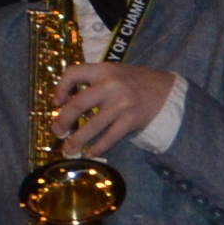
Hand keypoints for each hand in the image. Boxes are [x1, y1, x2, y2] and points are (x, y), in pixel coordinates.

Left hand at [53, 60, 173, 157]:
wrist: (167, 91)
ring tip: (68, 150)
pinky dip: (97, 148)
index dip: (60, 88)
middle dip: (63, 121)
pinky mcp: (131, 119)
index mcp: (104, 70)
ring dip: (76, 140)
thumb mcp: (115, 72)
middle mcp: (110, 85)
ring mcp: (122, 103)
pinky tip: (90, 154)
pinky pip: (109, 137)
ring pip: (92, 125)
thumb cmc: (136, 82)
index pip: (73, 73)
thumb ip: (94, 81)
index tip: (56, 103)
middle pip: (78, 104)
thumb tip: (66, 103)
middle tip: (57, 132)